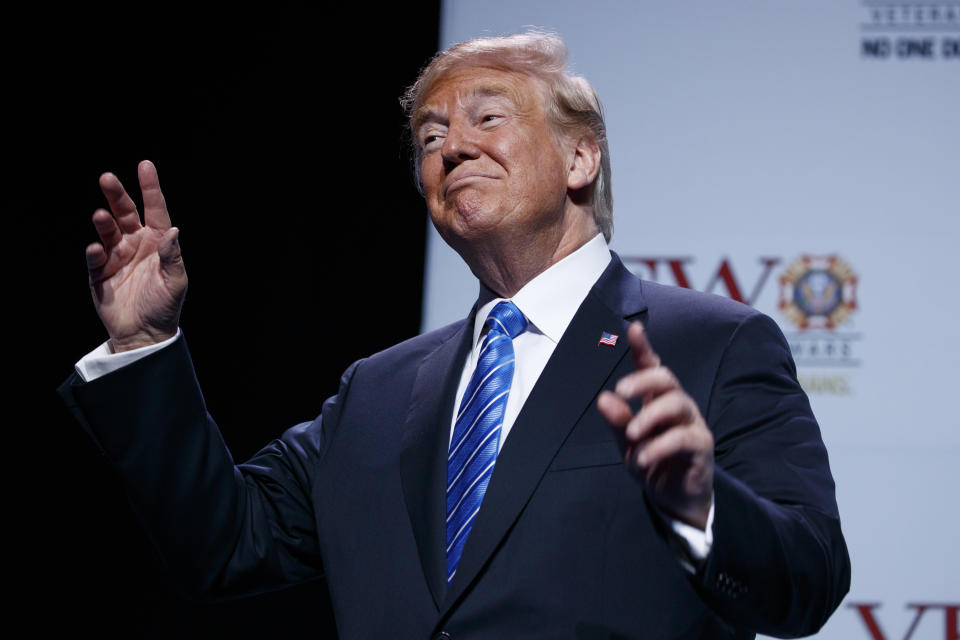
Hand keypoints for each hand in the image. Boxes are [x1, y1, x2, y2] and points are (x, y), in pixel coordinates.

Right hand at [86, 160, 186, 351]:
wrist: (144, 334)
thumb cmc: (165, 306)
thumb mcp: (176, 282)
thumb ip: (173, 256)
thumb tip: (173, 230)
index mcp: (158, 242)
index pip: (155, 210)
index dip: (150, 188)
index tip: (145, 165)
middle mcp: (136, 243)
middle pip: (124, 213)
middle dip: (116, 195)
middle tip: (107, 178)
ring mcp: (116, 256)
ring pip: (107, 231)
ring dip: (103, 222)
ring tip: (100, 216)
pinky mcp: (99, 272)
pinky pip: (95, 257)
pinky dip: (94, 252)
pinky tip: (97, 250)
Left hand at [597, 322, 713, 529]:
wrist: (674, 498)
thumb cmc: (651, 461)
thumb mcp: (626, 443)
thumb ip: (617, 421)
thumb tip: (604, 398)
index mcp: (656, 400)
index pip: (651, 368)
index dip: (643, 347)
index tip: (634, 328)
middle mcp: (677, 405)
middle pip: (666, 378)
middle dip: (643, 379)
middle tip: (621, 391)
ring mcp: (691, 423)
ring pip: (676, 404)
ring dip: (649, 416)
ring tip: (631, 435)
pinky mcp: (701, 446)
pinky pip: (684, 437)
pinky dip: (660, 446)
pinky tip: (643, 458)